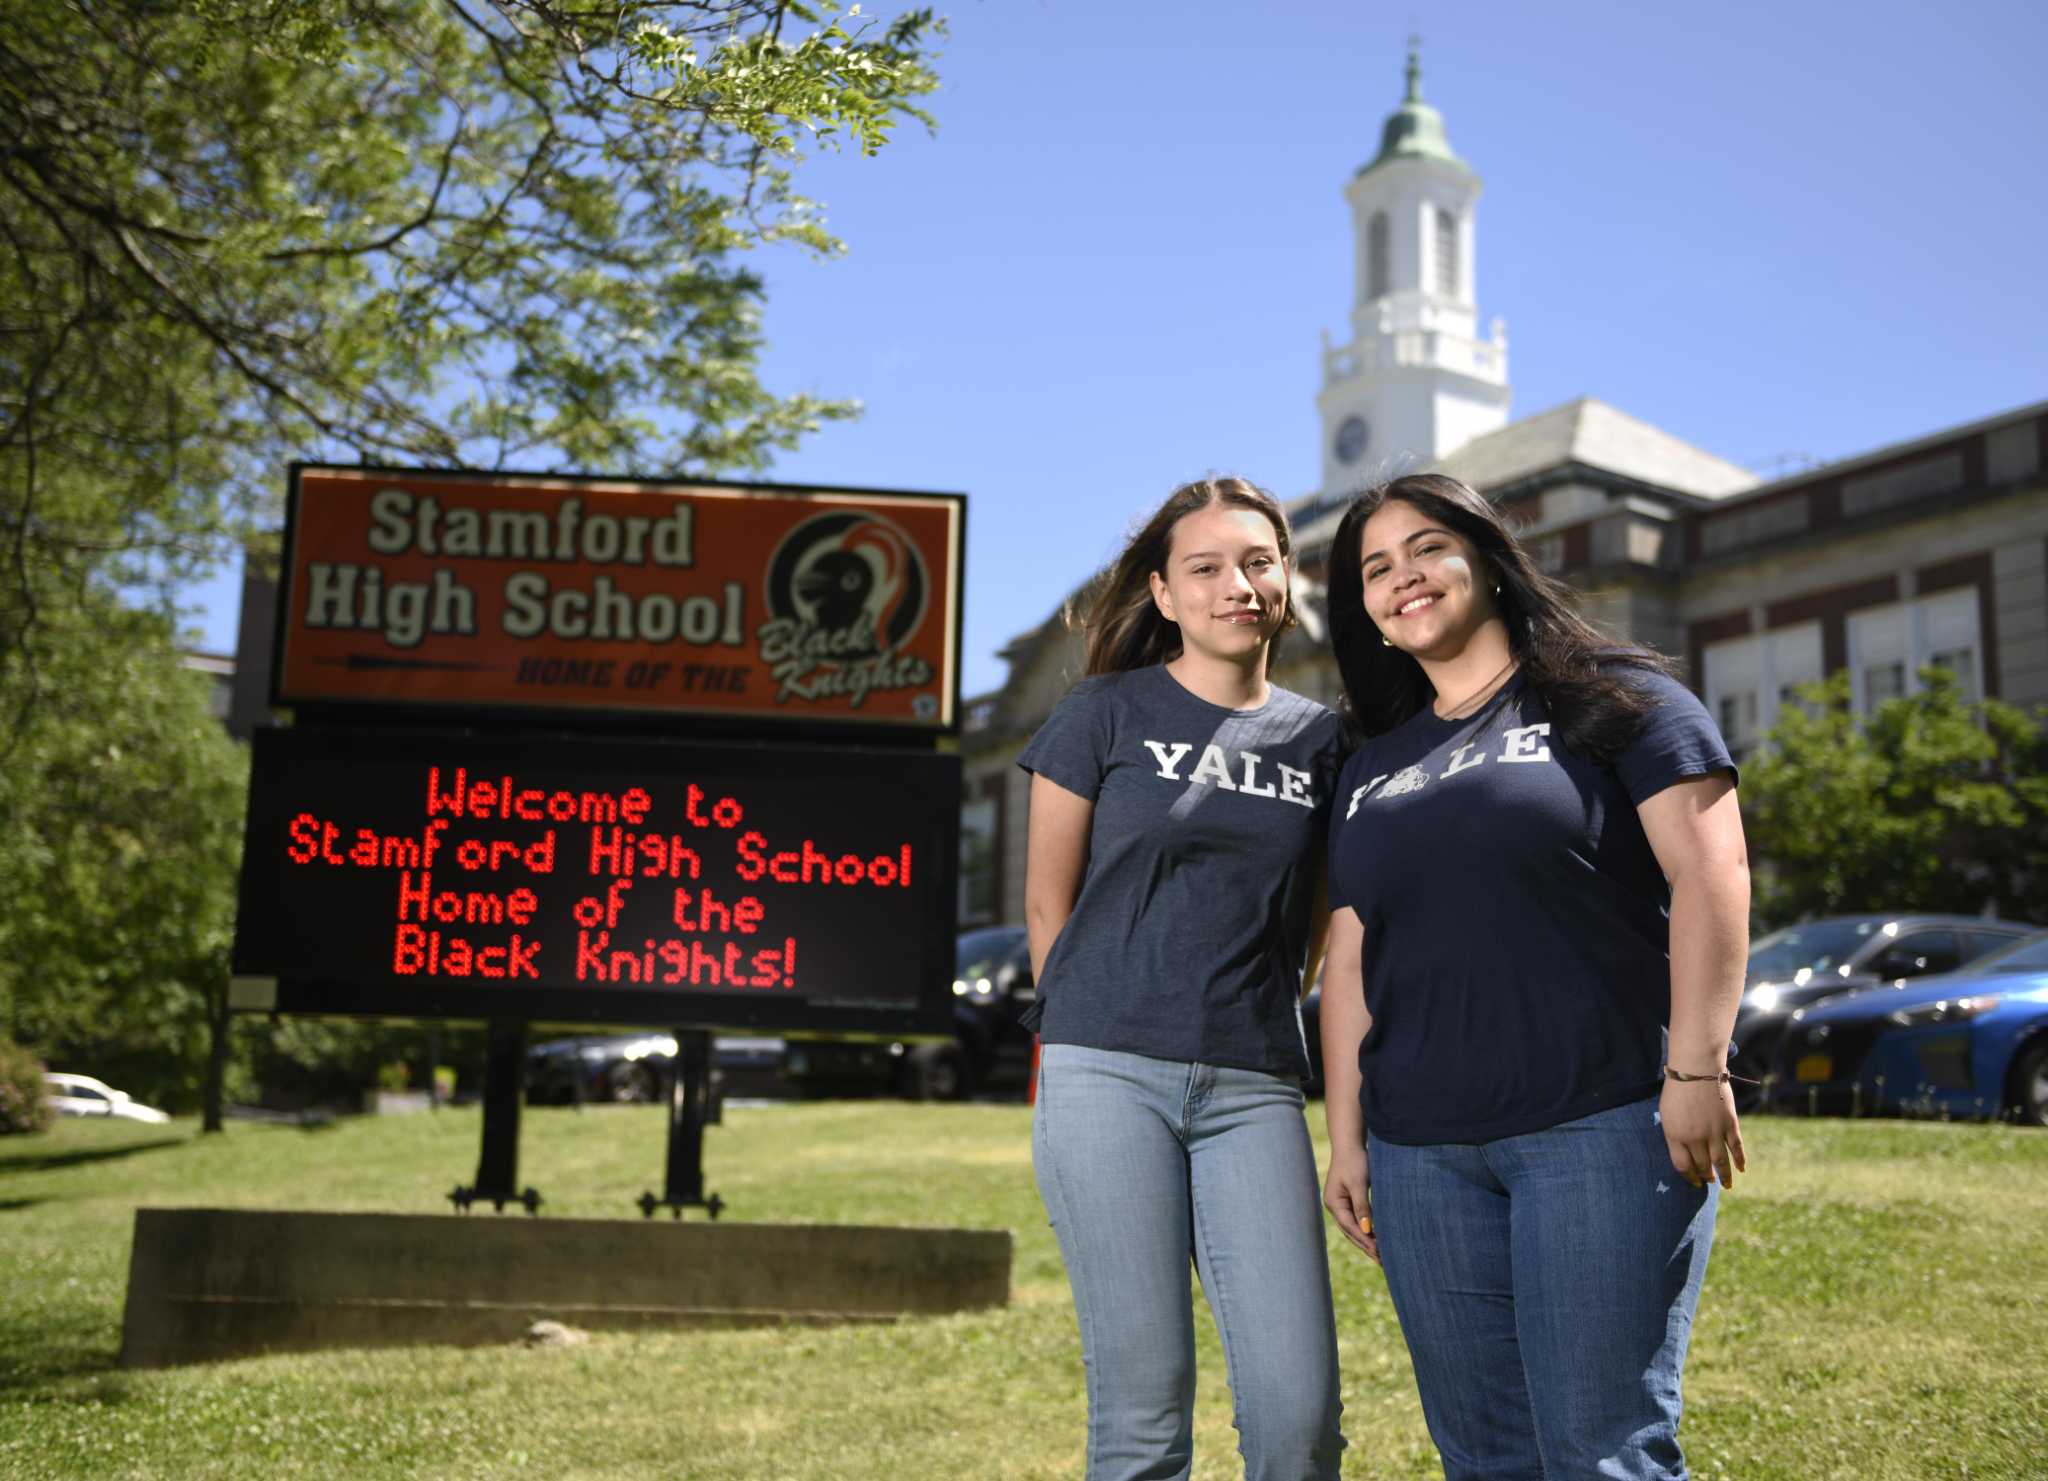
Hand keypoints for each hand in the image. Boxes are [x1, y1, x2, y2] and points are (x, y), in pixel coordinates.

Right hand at [1323, 1145, 1379, 1262]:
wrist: (1350, 1143)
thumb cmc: (1354, 1161)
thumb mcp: (1359, 1183)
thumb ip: (1362, 1206)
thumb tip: (1367, 1229)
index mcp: (1334, 1203)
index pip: (1350, 1227)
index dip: (1364, 1241)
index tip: (1379, 1253)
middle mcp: (1335, 1206)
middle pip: (1350, 1231)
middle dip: (1366, 1246)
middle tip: (1382, 1261)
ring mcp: (1340, 1203)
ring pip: (1353, 1228)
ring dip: (1366, 1241)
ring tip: (1381, 1256)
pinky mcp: (1348, 1200)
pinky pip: (1357, 1220)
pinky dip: (1367, 1230)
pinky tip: (1377, 1237)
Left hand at [1659, 1076, 1746, 1189]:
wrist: (1696, 1068)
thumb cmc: (1677, 1089)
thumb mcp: (1667, 1114)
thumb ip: (1674, 1134)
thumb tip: (1683, 1153)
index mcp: (1675, 1135)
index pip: (1682, 1166)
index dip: (1689, 1177)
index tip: (1694, 1182)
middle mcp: (1694, 1137)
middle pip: (1702, 1166)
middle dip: (1706, 1177)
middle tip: (1709, 1182)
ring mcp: (1714, 1131)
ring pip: (1721, 1161)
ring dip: (1724, 1176)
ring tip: (1726, 1186)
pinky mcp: (1729, 1124)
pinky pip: (1736, 1147)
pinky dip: (1740, 1160)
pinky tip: (1741, 1169)